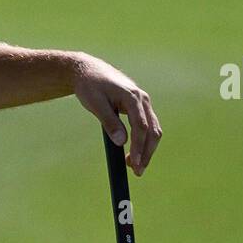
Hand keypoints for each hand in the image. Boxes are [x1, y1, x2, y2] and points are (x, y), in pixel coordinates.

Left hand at [71, 53, 161, 174]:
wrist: (89, 71)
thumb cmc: (90, 86)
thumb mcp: (96, 104)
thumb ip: (109, 122)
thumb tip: (121, 142)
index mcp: (132, 96)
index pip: (141, 126)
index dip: (139, 147)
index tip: (134, 163)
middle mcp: (142, 99)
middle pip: (152, 130)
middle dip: (146, 152)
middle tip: (137, 172)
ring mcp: (143, 103)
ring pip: (153, 129)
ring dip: (147, 149)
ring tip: (135, 167)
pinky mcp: (140, 107)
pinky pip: (147, 126)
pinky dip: (144, 141)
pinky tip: (135, 154)